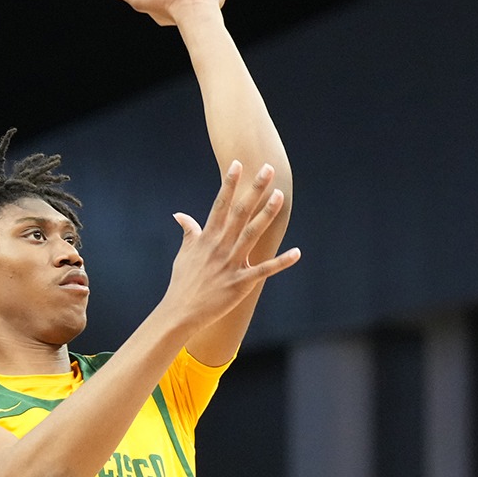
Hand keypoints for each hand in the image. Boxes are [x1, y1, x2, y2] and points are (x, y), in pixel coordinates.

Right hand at [161, 160, 299, 327]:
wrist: (181, 312)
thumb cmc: (183, 282)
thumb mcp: (184, 253)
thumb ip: (188, 232)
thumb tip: (180, 215)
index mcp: (207, 238)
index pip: (220, 205)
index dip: (230, 184)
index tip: (238, 164)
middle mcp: (220, 246)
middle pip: (240, 212)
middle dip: (254, 190)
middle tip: (268, 170)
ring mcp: (231, 264)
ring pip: (252, 234)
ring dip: (267, 214)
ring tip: (279, 196)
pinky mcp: (241, 283)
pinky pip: (264, 270)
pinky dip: (281, 262)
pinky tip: (297, 252)